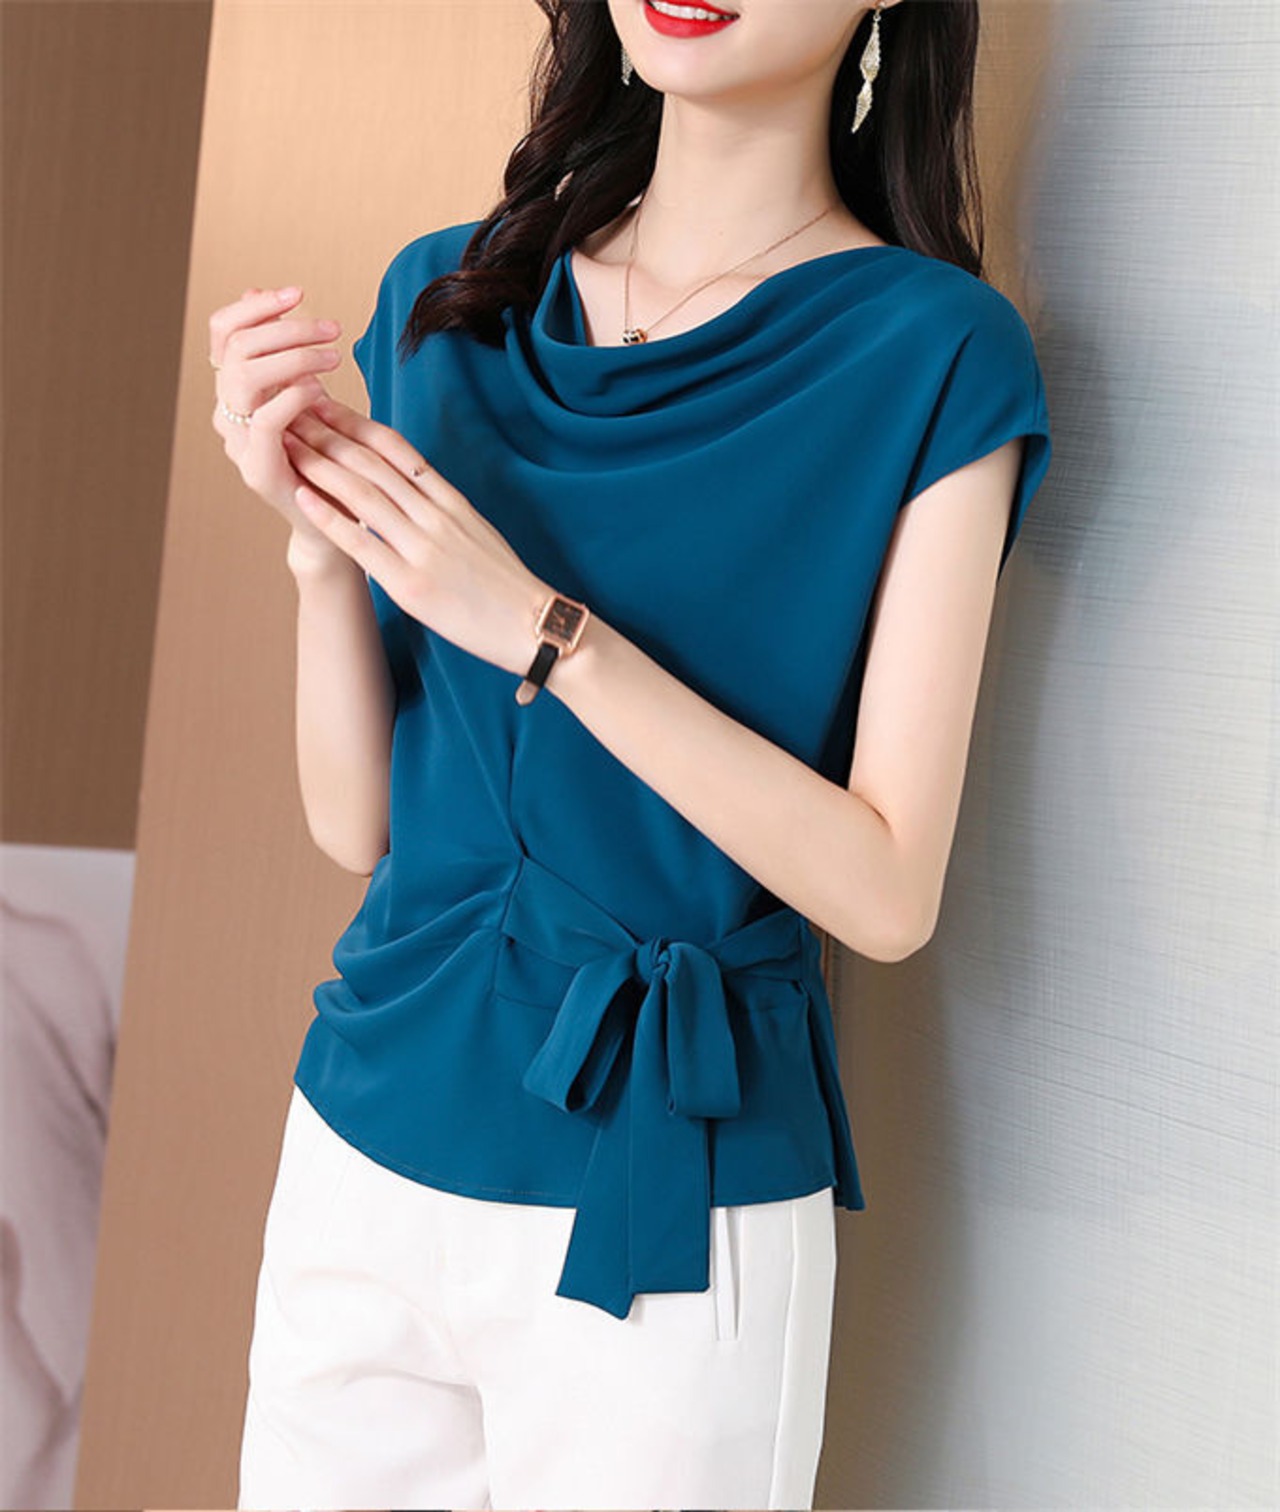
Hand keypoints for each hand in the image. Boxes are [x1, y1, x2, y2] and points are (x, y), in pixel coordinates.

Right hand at [207, 285, 348, 553]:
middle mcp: (229, 413)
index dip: (255, 305)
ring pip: (243, 377)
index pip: (224, 332)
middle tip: (331, 328)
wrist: (337, 521)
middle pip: (236, 347)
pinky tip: (321, 390)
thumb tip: (262, 290)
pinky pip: (264, 421)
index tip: (297, 292)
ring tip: (332, 358)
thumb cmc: (329, 457)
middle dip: (285, 326)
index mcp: (236, 391)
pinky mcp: (257, 471)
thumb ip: (285, 353)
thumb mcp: (310, 395)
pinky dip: (292, 397)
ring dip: (292, 356)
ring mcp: (238, 443)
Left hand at [283, 396, 553, 677]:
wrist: (535, 626)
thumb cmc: (507, 587)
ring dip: (320, 465)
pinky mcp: (412, 584)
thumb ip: (446, 510)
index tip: (327, 404)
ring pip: (363, 494)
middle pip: (373, 464)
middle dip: (328, 434)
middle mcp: (436, 517)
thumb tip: (418, 492)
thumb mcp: (480, 533)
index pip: (397, 451)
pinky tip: (303, 498)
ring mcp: (424, 549)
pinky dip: (330, 517)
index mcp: (452, 502)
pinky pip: (363, 544)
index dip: (358, 423)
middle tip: (290, 410)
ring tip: (286, 443)